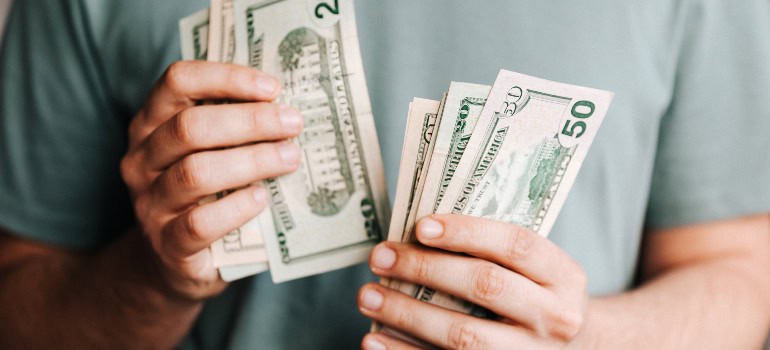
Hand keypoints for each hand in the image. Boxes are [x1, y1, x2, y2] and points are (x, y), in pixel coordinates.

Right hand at [120, 61, 302, 300]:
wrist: (175, 264)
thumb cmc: (204, 195)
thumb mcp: (210, 153)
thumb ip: (234, 128)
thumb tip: (288, 107)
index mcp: (151, 124)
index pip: (178, 82)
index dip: (226, 78)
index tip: (272, 88)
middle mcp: (142, 159)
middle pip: (190, 127)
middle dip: (250, 121)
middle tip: (293, 124)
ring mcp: (150, 203)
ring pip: (195, 173)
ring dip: (251, 161)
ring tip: (290, 158)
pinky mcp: (167, 245)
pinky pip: (199, 223)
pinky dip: (236, 208)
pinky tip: (262, 198)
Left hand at [358, 214, 587, 348]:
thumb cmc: (536, 296)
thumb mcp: (537, 270)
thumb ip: (494, 251)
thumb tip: (416, 233)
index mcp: (563, 276)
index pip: (516, 245)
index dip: (467, 232)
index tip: (420, 226)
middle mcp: (555, 317)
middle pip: (485, 286)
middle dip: (425, 269)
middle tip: (380, 258)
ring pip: (463, 336)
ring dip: (407, 314)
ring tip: (367, 296)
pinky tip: (374, 339)